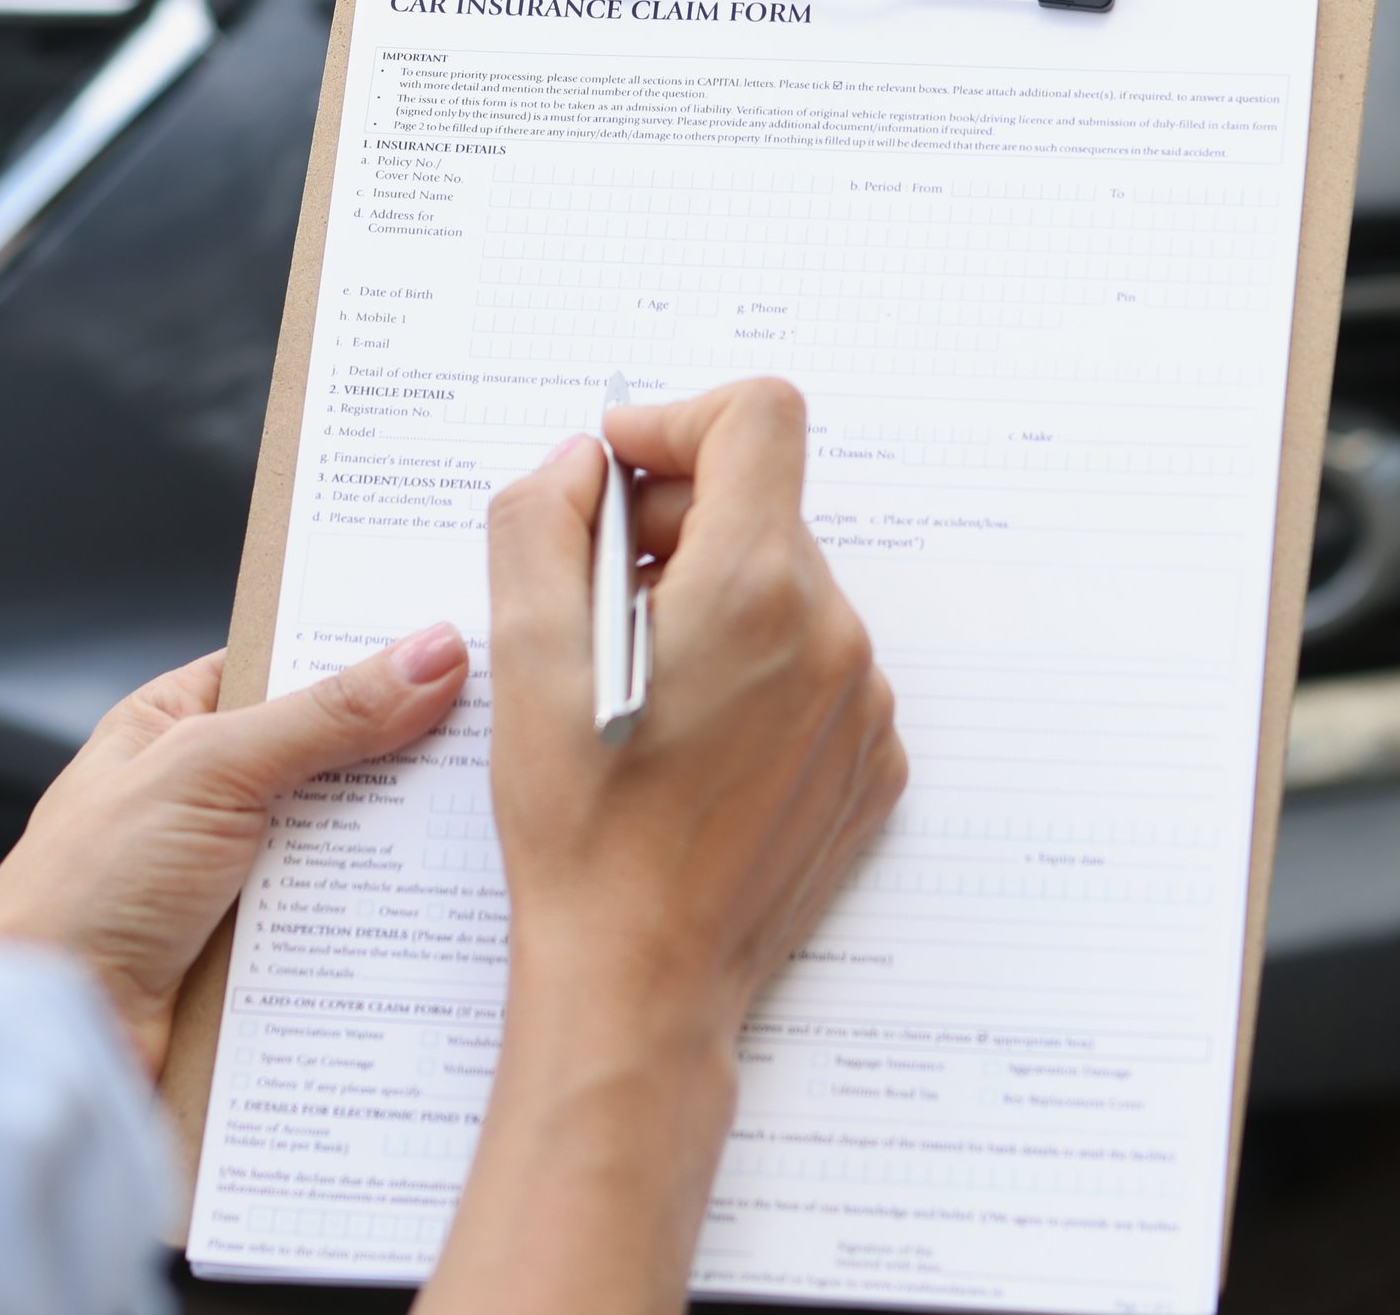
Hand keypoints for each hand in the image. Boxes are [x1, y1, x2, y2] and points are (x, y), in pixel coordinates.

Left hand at [0, 626, 469, 1076]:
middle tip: (500, 730)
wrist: (50, 1040)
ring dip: (401, 843)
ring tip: (493, 819)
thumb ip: (325, 714)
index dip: (366, 648)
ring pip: (348, 841)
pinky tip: (447, 909)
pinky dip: (385, 917)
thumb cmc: (84, 890)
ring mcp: (239, 876)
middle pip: (334, 754)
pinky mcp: (264, 952)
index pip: (289, 661)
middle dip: (404, 750)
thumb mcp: (209, 770)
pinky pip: (344, 919)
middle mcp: (210, 794)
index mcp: (177, 722)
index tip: (457, 634)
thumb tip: (431, 652)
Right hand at [491, 377, 906, 1034]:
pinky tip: (693, 741)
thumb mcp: (525, 661)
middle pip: (765, 507)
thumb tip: (583, 464)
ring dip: (716, 603)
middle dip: (678, 526)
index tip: (617, 477)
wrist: (642, 982)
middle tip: (599, 598)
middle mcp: (834, 633)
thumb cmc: (581, 833)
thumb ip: (541, 525)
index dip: (676, 423)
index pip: (758, 418)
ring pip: (788, 590)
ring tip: (644, 686)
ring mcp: (865, 703)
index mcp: (756, 590)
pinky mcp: (873, 762)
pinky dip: (755, 673)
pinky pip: (816, 667)